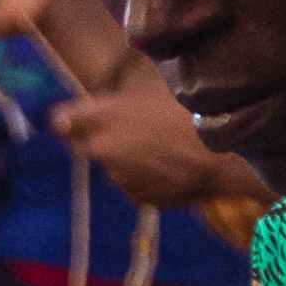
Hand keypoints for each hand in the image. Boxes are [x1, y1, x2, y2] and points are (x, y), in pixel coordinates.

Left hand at [60, 60, 266, 214]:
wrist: (224, 155)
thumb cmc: (191, 111)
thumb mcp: (157, 87)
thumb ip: (128, 94)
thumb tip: (120, 91)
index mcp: (101, 115)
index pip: (62, 118)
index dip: (68, 118)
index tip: (72, 119)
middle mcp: (101, 148)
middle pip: (89, 145)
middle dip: (104, 139)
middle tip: (135, 131)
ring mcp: (118, 178)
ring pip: (115, 167)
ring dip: (128, 161)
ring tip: (162, 151)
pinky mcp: (138, 199)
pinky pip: (136, 187)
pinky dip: (147, 180)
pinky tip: (172, 169)